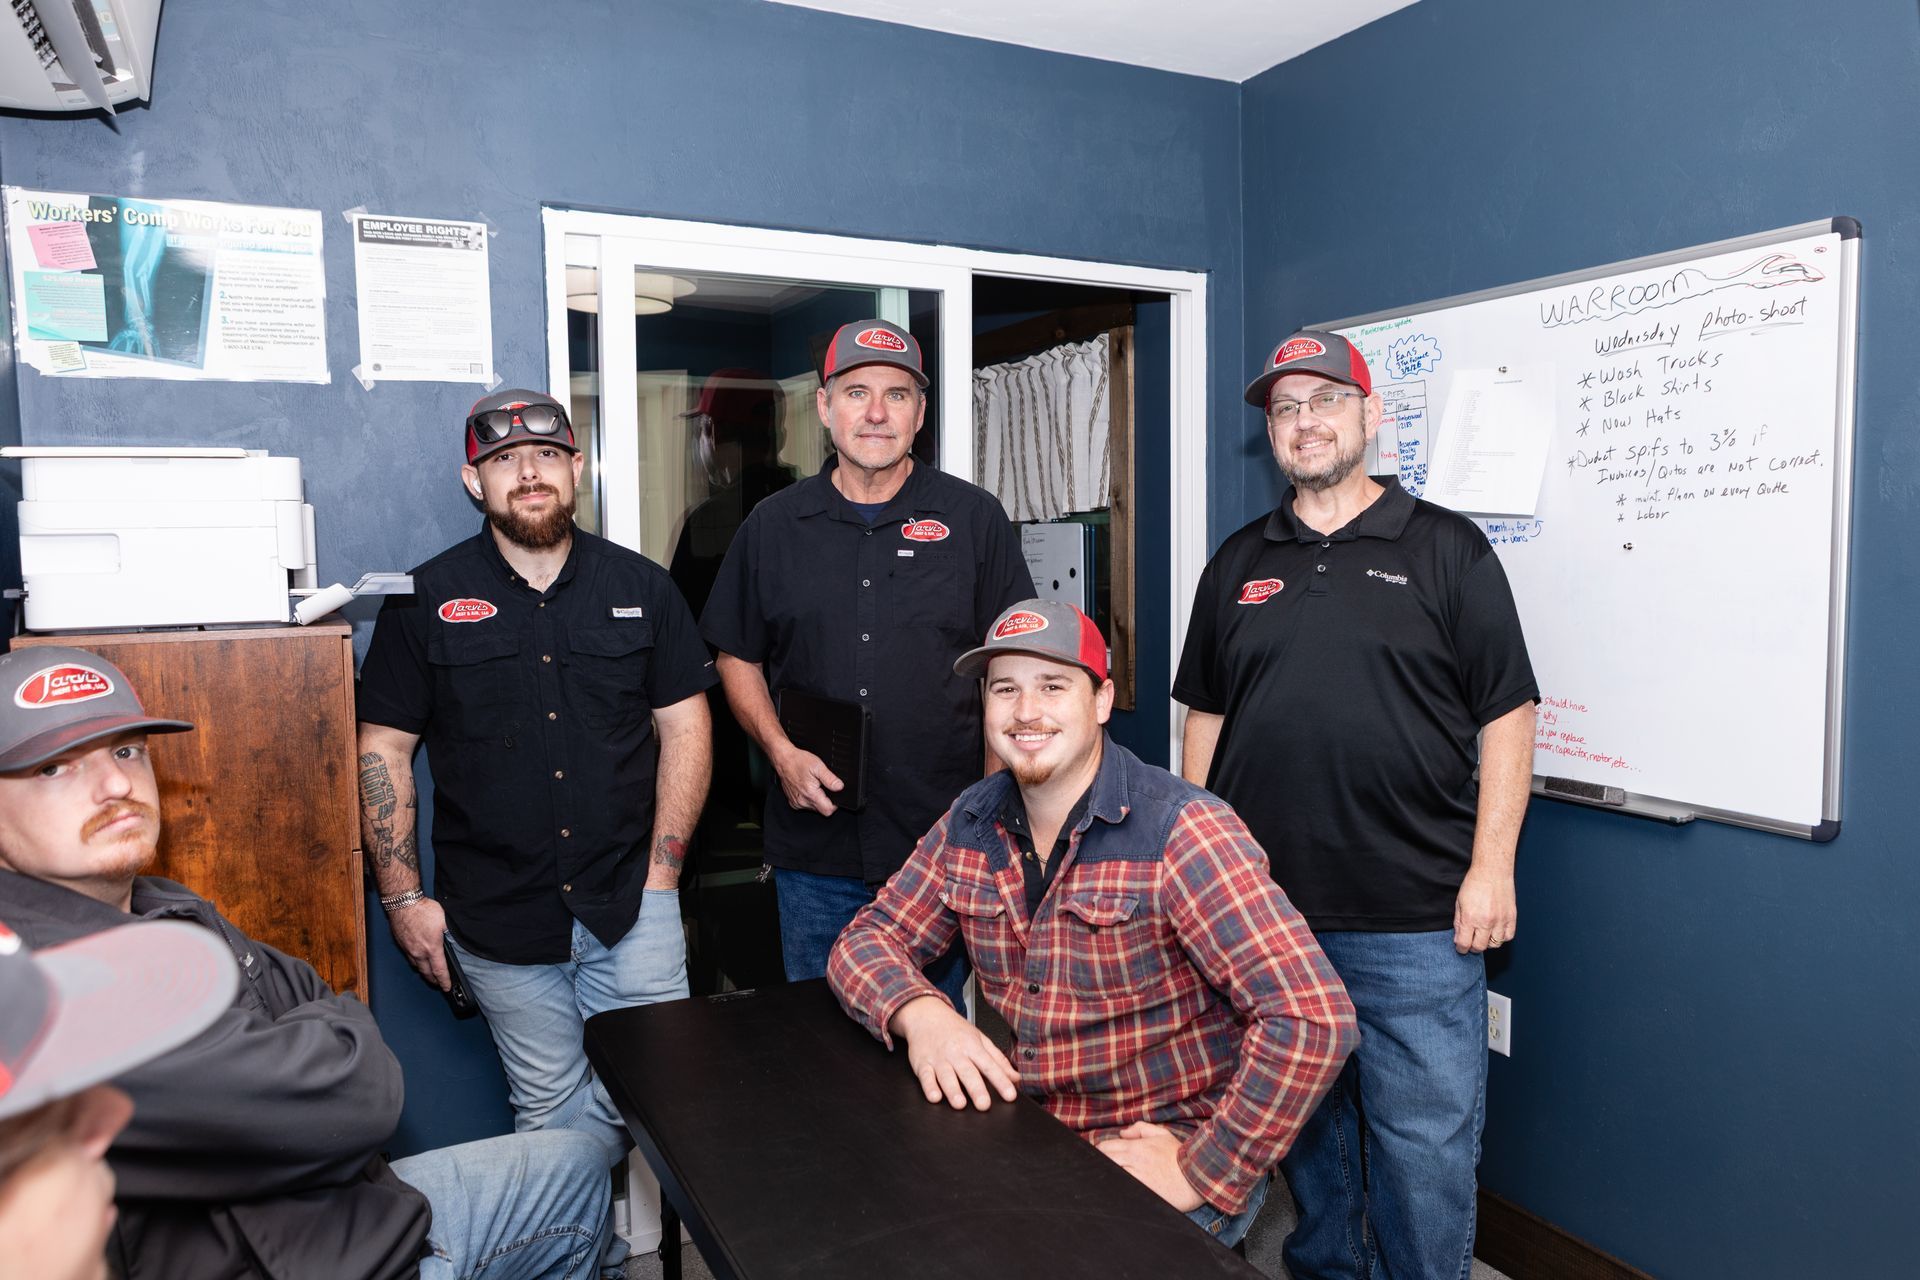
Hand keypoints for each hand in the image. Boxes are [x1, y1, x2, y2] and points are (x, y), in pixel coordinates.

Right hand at [387, 896, 450, 989]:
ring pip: (416, 966)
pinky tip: (418, 959)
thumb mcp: (445, 921)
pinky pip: (409, 958)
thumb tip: (457, 939)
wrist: (403, 903)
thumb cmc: (423, 910)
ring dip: (424, 972)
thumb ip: (450, 933)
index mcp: (432, 948)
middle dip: (433, 980)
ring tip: (429, 973)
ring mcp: (408, 949)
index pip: (439, 970)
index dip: (444, 981)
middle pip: (426, 972)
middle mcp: (418, 952)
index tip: (447, 987)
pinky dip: (415, 962)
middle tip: (438, 983)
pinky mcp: (401, 944)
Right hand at [772, 742, 843, 815]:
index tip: (834, 795)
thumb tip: (840, 787)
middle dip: (826, 800)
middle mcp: (803, 801)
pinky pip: (806, 805)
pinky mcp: (793, 802)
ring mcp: (797, 803)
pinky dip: (809, 799)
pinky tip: (807, 788)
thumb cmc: (798, 761)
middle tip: (822, 786)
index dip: (835, 804)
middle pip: (821, 810)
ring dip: (817, 799)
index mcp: (811, 794)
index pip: (828, 810)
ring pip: (814, 808)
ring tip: (814, 785)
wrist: (784, 760)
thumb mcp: (818, 766)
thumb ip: (830, 779)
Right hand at [892, 995, 1019, 1110]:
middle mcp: (956, 1053)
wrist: (926, 1014)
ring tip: (960, 1104)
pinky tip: (935, 1097)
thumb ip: (997, 1059)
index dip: (1001, 1081)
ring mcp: (938, 1058)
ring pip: (946, 1076)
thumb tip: (1015, 1077)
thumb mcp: (979, 1038)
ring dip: (953, 1091)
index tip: (1010, 1095)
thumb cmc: (955, 1029)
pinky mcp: (922, 1063)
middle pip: (968, 1073)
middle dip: (976, 1090)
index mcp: (973, 1046)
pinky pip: (925, 1077)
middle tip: (984, 1105)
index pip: (990, 1065)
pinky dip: (929, 1087)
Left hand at [1096, 1122, 1204, 1211]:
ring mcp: (1136, 1177)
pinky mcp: (1141, 1191)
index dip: (1100, 1151)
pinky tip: (1118, 1186)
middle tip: (1101, 1167)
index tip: (1100, 1156)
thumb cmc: (1179, 1157)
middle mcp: (1133, 1161)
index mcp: (1136, 1147)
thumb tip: (1123, 1133)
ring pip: (1111, 1173)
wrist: (1196, 1177)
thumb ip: (1141, 1129)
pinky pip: (1122, 1187)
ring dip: (1107, 1174)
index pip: (1106, 1146)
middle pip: (1104, 1160)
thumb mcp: (1163, 1135)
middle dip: (1100, 1162)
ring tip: (1107, 1177)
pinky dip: (1117, 1186)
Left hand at [1453, 865, 1515, 953]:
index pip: (1464, 943)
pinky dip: (1502, 937)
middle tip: (1471, 942)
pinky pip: (1508, 937)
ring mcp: (1500, 921)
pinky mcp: (1511, 918)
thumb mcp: (1459, 902)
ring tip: (1484, 935)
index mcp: (1470, 918)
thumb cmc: (1474, 884)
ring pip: (1495, 944)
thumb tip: (1458, 937)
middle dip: (1473, 947)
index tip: (1461, 947)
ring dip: (1488, 942)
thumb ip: (1458, 922)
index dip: (1461, 948)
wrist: (1492, 871)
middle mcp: (1486, 922)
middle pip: (1480, 947)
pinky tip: (1496, 931)